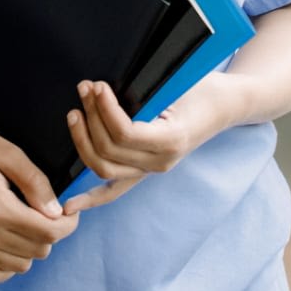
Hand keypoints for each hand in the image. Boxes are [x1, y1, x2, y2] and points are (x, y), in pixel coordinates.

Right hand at [0, 115, 78, 284]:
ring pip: (19, 266)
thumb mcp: (8, 152)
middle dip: (52, 232)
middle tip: (48, 210)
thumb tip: (56, 210)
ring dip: (32, 247)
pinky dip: (8, 265)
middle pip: (37, 250)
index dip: (68, 224)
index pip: (48, 232)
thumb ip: (35, 182)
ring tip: (28, 222)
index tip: (70, 211)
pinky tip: (11, 243)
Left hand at [61, 74, 239, 213]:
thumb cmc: (200, 88)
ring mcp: (151, 170)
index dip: (106, 109)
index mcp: (171, 140)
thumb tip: (104, 86)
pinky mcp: (143, 171)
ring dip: (82, 141)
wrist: (221, 105)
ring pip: (104, 169)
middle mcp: (160, 162)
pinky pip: (114, 190)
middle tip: (84, 88)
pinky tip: (69, 207)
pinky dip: (90, 199)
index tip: (97, 86)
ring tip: (75, 113)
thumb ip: (146, 90)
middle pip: (109, 151)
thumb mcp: (178, 83)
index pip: (126, 134)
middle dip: (91, 119)